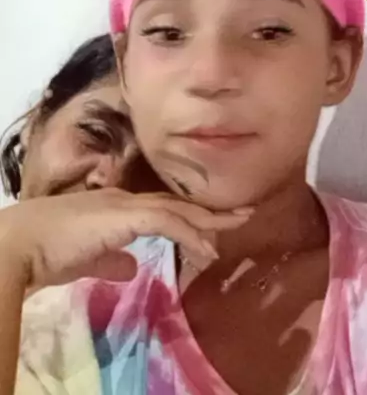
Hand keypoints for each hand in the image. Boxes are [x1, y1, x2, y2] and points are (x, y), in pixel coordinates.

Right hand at [0, 189, 251, 288]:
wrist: (23, 242)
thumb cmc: (46, 250)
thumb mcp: (85, 259)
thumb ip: (110, 260)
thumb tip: (132, 266)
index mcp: (116, 207)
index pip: (162, 207)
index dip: (189, 214)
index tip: (216, 222)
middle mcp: (125, 199)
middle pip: (177, 203)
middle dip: (210, 211)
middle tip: (243, 212)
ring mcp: (126, 205)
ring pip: (177, 209)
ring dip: (208, 220)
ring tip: (236, 227)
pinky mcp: (125, 215)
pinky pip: (167, 222)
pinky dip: (190, 234)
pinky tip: (208, 248)